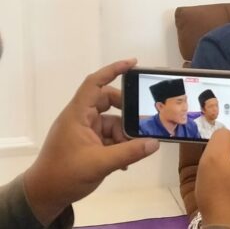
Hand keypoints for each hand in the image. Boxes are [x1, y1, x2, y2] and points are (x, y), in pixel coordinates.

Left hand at [23, 58, 159, 225]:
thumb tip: (155, 143)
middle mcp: (81, 118)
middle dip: (127, 112)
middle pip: (108, 103)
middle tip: (144, 121)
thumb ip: (129, 152)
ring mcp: (85, 131)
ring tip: (135, 150)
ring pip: (113, 123)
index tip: (134, 63)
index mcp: (78, 114)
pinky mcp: (88, 144)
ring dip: (125, 136)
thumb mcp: (100, 163)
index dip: (113, 70)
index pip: (95, 83)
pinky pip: (110, 138)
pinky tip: (127, 162)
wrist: (44, 195)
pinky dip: (120, 147)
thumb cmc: (65, 174)